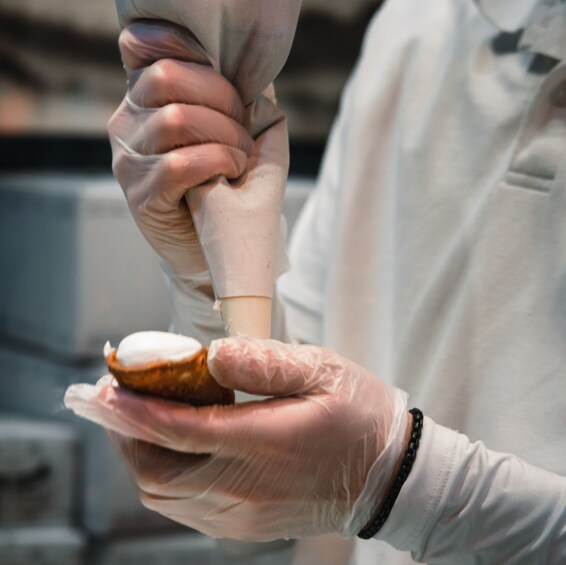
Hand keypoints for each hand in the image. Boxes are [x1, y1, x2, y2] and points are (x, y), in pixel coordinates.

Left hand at [64, 338, 408, 540]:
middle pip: (156, 471)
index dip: (132, 409)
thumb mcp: (322, 372)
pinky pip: (184, 509)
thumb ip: (264, 363)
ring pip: (163, 495)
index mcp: (262, 444)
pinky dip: (163, 478)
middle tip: (113, 400)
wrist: (389, 478)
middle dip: (123, 434)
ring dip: (140, 456)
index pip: (177, 430)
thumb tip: (212, 355)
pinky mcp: (245, 527)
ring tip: (135, 421)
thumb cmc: (358, 417)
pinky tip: (171, 451)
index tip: (103, 388)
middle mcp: (244, 488)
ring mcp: (242, 515)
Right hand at [108, 22, 253, 291]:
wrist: (211, 249)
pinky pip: (179, 163)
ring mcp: (129, 160)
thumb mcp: (233, 137)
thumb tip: (260, 74)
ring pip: (176, 119)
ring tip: (241, 157)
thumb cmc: (225, 189)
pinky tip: (232, 172)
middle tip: (243, 127)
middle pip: (167, 77)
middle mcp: (127, 124)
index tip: (221, 74)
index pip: (142, 49)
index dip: (183, 48)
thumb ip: (237, 103)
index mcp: (144, 101)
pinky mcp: (140, 195)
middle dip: (221, 97)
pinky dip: (217, 161)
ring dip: (226, 135)